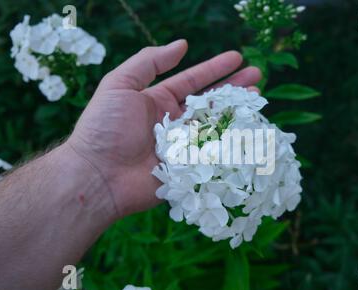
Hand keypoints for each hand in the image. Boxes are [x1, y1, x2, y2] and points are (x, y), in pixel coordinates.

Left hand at [67, 40, 260, 217]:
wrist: (99, 176)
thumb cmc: (104, 128)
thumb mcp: (119, 84)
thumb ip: (148, 62)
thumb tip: (181, 44)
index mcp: (157, 101)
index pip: (192, 81)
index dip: (214, 69)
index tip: (237, 58)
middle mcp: (173, 122)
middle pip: (209, 102)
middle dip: (233, 88)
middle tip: (257, 76)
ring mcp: (182, 146)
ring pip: (215, 125)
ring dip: (237, 112)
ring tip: (258, 98)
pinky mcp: (188, 168)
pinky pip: (213, 153)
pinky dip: (231, 142)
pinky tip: (248, 131)